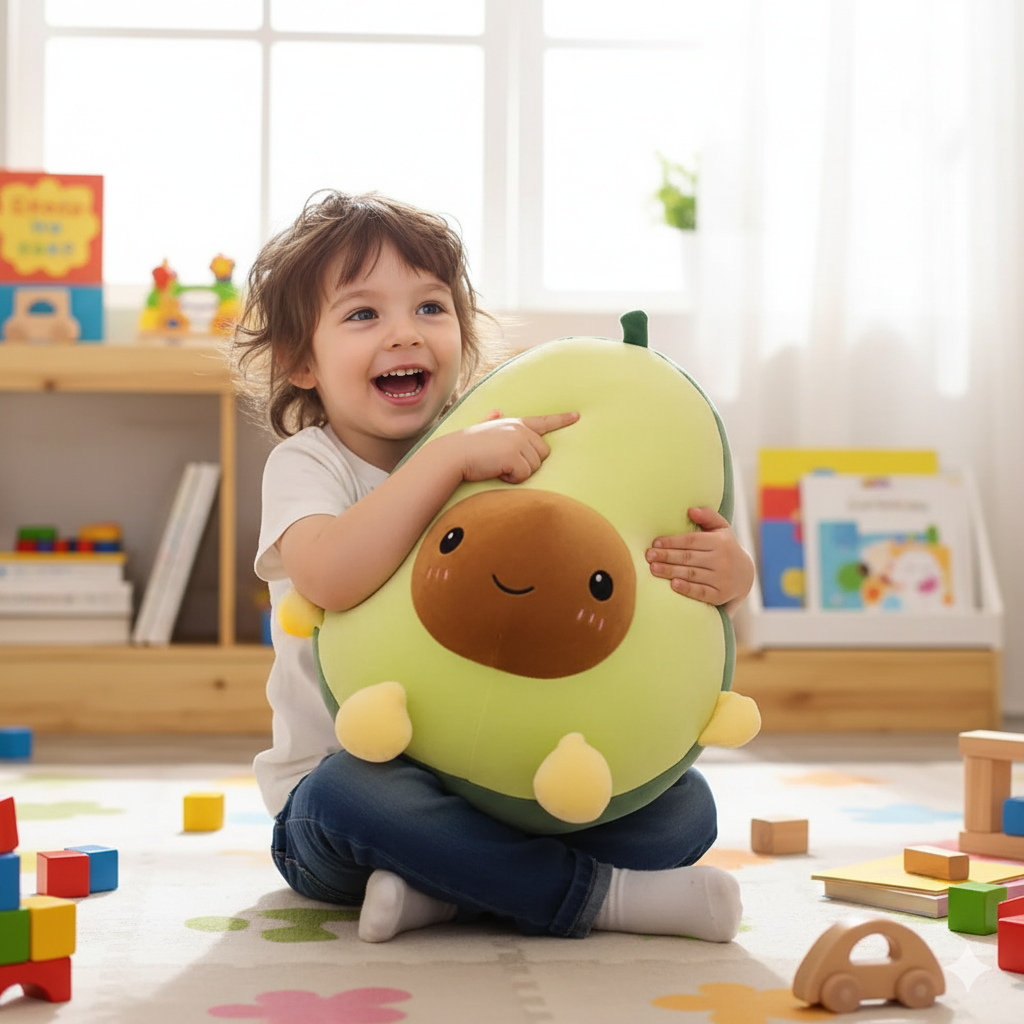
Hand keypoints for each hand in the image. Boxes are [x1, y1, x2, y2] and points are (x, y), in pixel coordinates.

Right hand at [455, 411, 578, 483]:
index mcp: (515, 423)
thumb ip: (490, 420)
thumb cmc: (466, 445)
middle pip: (543, 454)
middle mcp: (520, 430)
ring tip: (498, 466)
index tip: (577, 416)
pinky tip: (498, 471)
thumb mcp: (481, 428)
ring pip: (534, 467)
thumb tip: (495, 411)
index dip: (562, 420)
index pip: (544, 421)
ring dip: (518, 472)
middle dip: (528, 463)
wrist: (454, 454)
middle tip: (506, 463)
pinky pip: (524, 475)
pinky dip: (512, 478)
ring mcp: (518, 441)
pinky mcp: (514, 456)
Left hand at [646, 506, 753, 614]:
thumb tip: (691, 510)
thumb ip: (708, 516)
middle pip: (689, 557)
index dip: (672, 542)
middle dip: (667, 556)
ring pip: (692, 574)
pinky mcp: (720, 595)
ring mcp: (722, 578)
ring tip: (653, 568)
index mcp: (720, 542)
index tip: (655, 543)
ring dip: (670, 571)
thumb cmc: (725, 548)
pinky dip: (687, 589)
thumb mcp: (722, 529)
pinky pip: (701, 592)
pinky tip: (673, 585)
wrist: (745, 576)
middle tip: (649, 556)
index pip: (691, 541)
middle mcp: (722, 560)